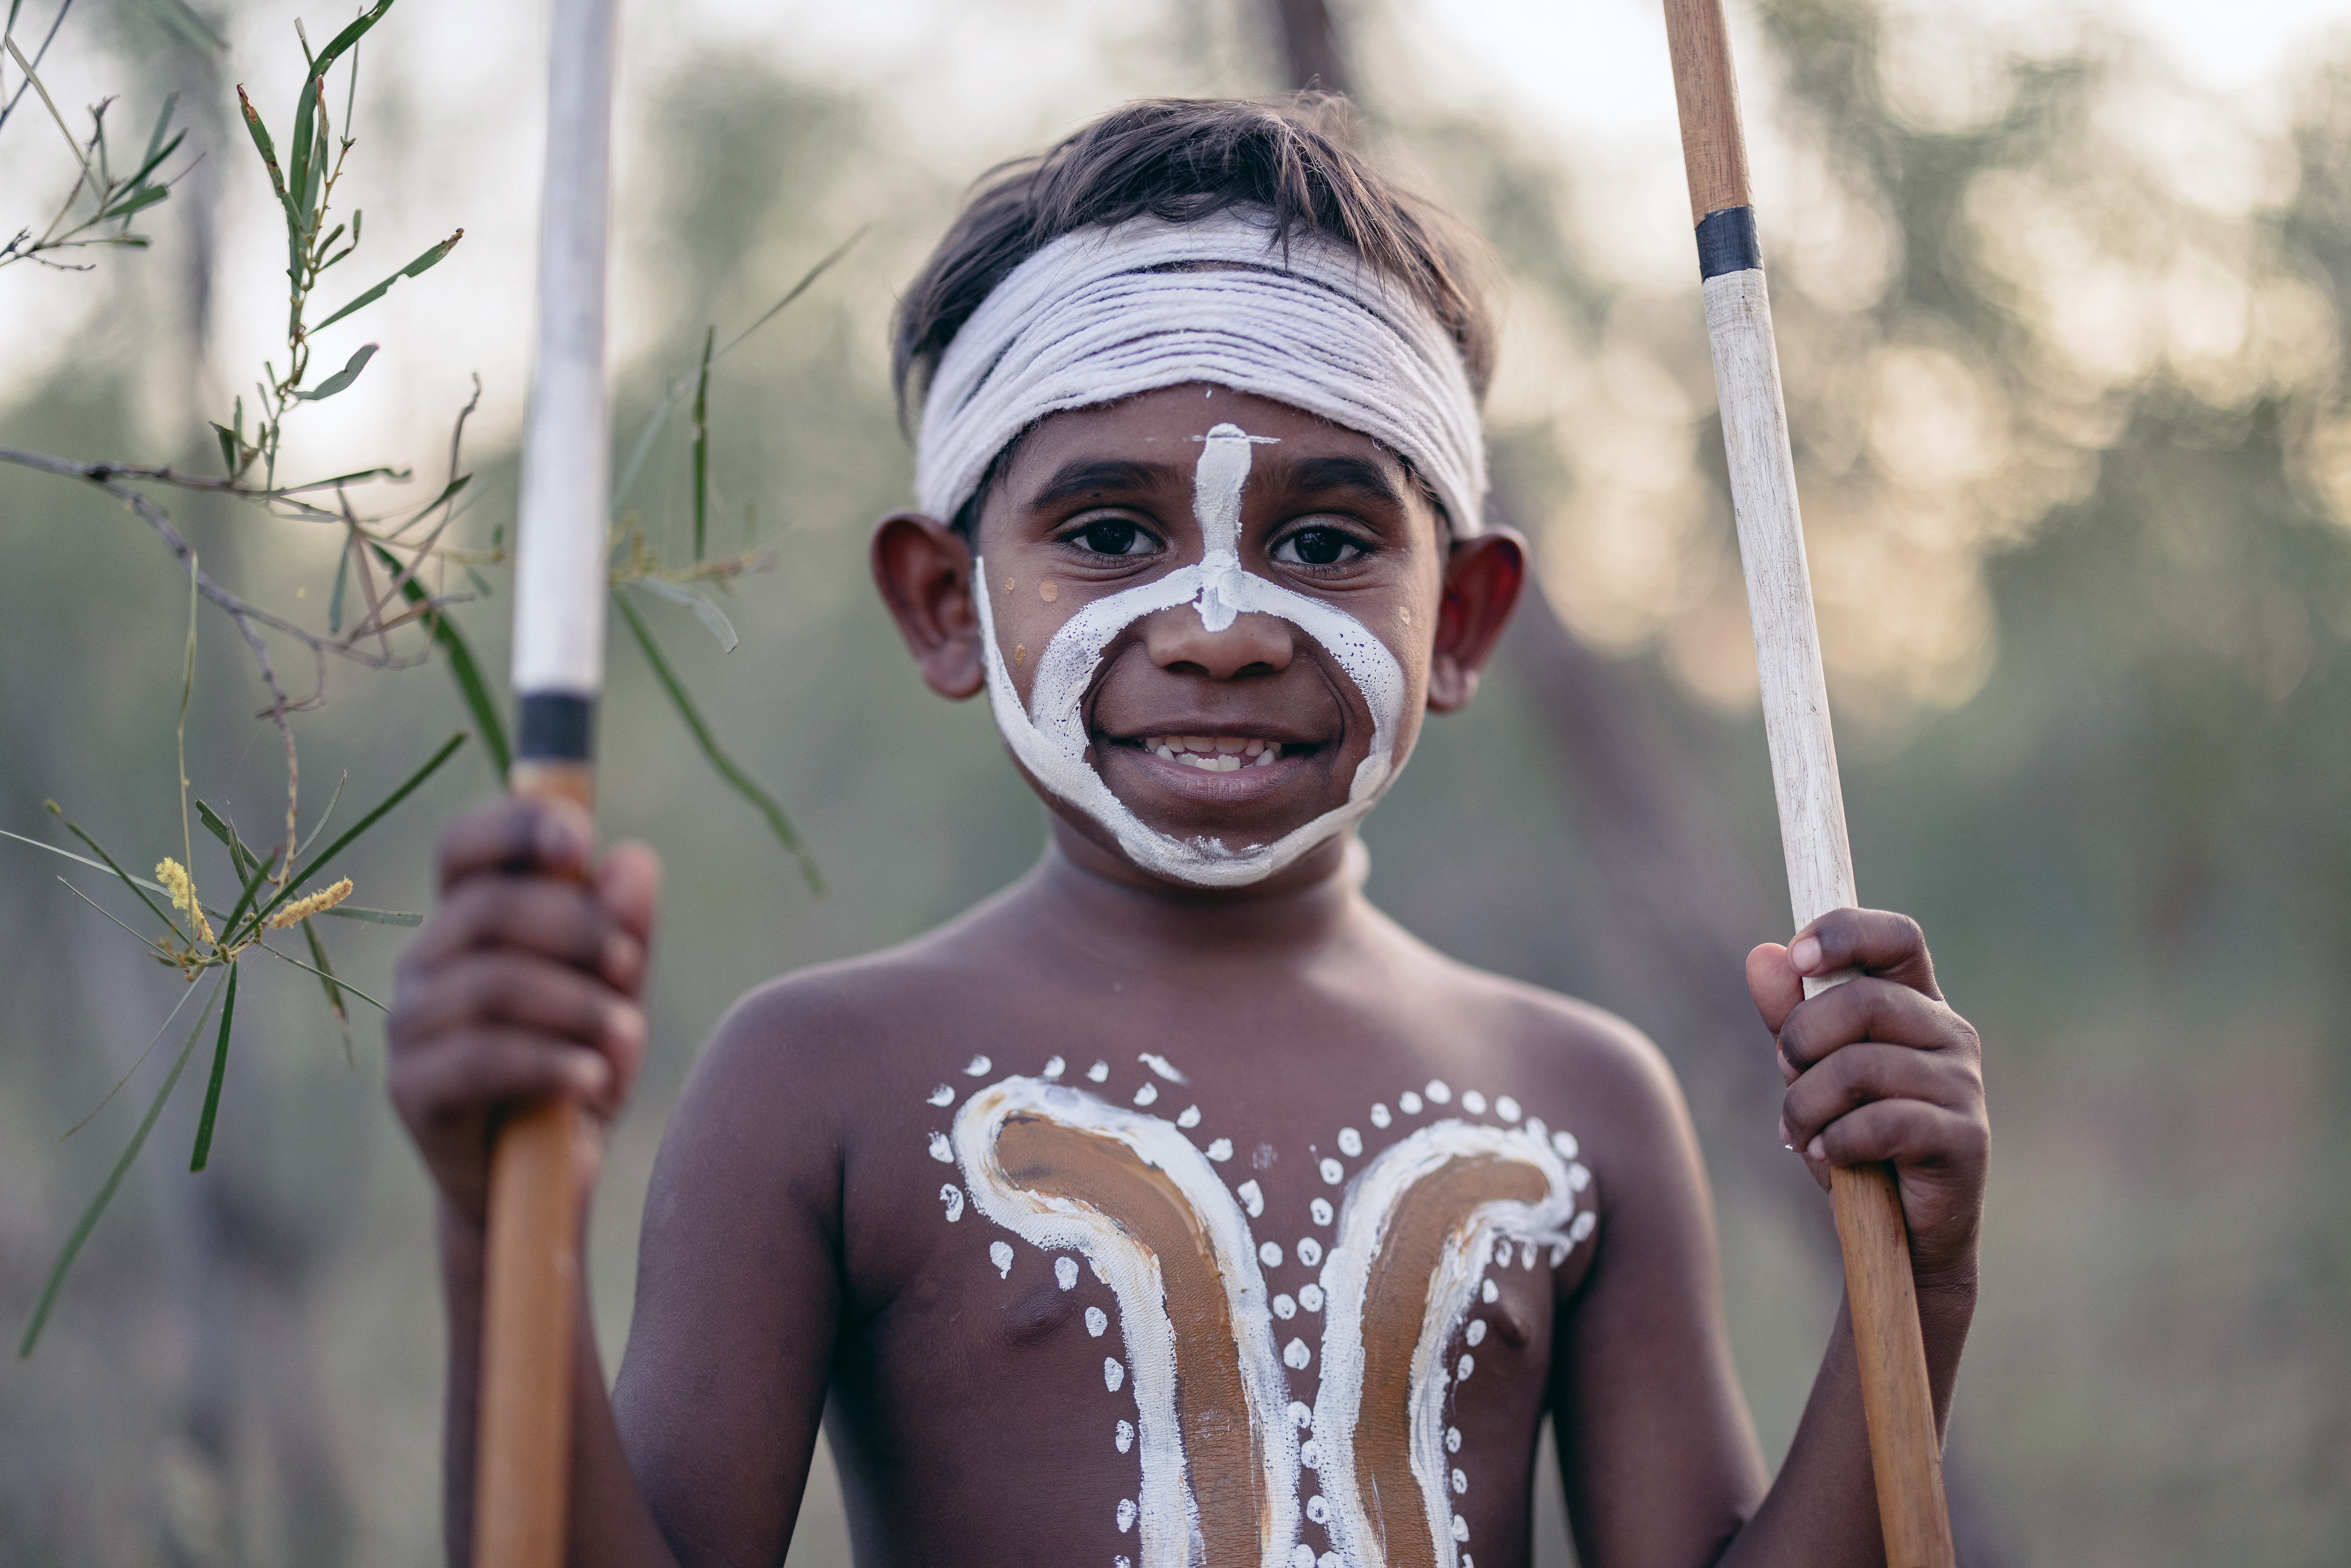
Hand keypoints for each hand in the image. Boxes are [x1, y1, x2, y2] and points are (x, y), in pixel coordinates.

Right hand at [388, 797, 660, 1230]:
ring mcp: (411, 1026)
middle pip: (487, 908)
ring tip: (623, 1036)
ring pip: (491, 984)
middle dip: (574, 929)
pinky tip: (594, 1080)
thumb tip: (633, 859)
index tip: (580, 839)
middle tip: (627, 965)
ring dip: (576, 1005)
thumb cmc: (580, 1066)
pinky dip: (551, 1062)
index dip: (515, 826)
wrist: (550, 1181)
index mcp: (468, 922)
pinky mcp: (413, 1090)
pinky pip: (481, 1058)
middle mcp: (427, 963)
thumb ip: (624, 930)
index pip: (464, 848)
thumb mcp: (617, 994)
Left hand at [1746, 908, 1986, 1290]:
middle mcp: (1948, 1032)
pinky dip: (1836, 1141)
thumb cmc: (1853, 1139)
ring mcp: (1963, 1084)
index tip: (1797, 955)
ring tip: (1799, 1131)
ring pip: (1860, 1066)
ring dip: (1806, 1103)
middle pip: (1864, 1001)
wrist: (1900, 1235)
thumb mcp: (1809, 1073)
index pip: (1896, 937)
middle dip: (1801, 1039)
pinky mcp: (1965, 1138)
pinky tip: (1828, 1156)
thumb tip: (1763, 956)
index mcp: (1914, 1002)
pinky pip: (1880, 1123)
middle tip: (1787, 1076)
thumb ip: (1787, 1015)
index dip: (1846, 933)